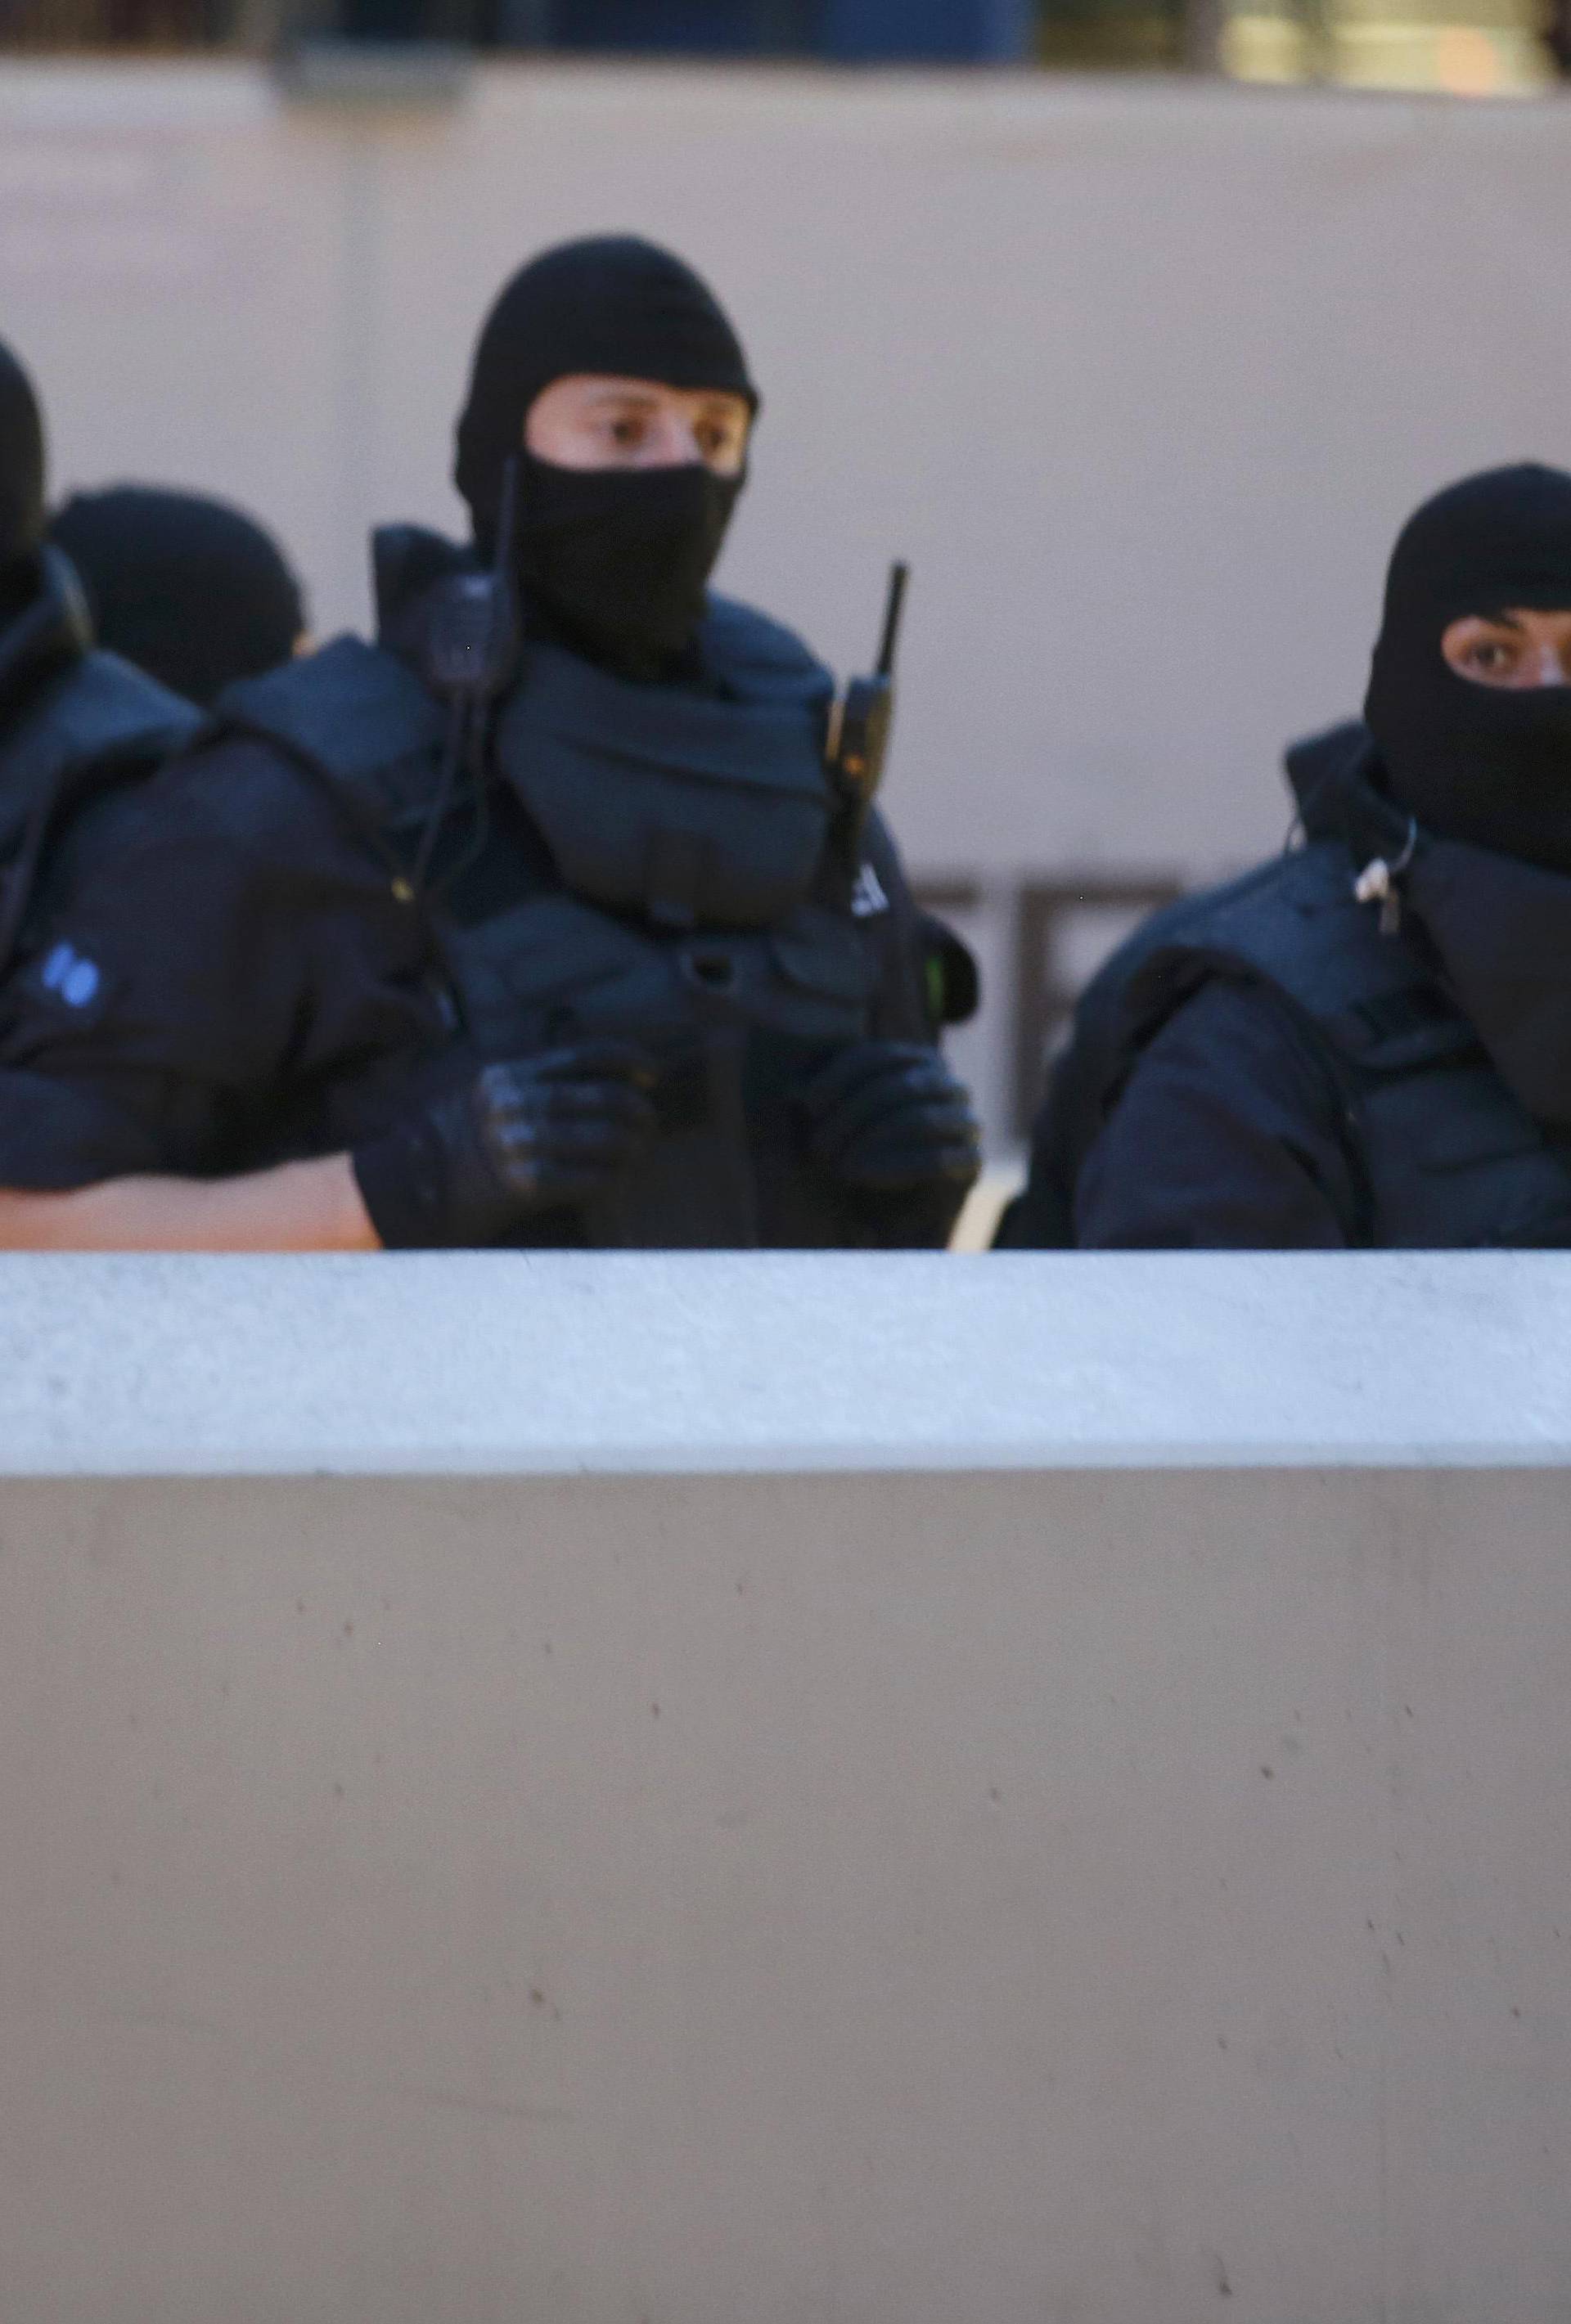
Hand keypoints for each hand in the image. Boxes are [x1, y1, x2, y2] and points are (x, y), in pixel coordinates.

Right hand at [354, 1041, 656, 1247]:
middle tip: (649, 1122)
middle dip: (640, 1111)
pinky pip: (591, 1178)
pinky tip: (618, 1180)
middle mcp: (518, 1103)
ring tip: (638, 1152)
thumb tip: (590, 1081)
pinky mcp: (527, 1184)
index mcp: (511, 1074)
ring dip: (633, 1147)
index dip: (631, 1060)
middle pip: (606, 1098)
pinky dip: (613, 1179)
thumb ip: (527, 1081)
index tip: (653, 1074)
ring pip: (607, 1140)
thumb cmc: (448, 1139)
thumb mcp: (481, 1091)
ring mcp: (522, 1144)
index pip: (587, 1055)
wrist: (409, 1186)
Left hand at [801, 1041, 980, 1194]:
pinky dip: (894, 1168)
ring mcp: (966, 1122)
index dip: (839, 1076)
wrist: (885, 1212)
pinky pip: (938, 1159)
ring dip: (871, 1141)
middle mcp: (949, 1085)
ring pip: (920, 1119)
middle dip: (852, 1114)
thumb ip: (819, 1093)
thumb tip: (795, 1083)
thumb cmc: (854, 1155)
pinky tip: (861, 1177)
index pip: (878, 1056)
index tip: (806, 1103)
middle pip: (900, 1085)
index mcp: (919, 1062)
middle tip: (818, 1145)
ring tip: (838, 1165)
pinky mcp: (970, 1162)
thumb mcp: (830, 1118)